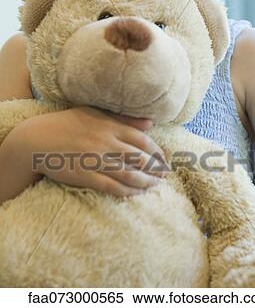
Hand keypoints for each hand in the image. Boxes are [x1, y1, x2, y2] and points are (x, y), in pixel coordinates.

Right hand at [19, 106, 167, 197]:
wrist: (36, 139)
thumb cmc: (67, 124)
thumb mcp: (95, 114)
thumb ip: (123, 119)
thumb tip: (150, 123)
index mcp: (109, 126)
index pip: (142, 140)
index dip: (157, 151)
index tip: (164, 158)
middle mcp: (105, 142)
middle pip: (139, 158)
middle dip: (156, 168)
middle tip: (165, 175)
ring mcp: (95, 160)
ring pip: (129, 174)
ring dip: (146, 182)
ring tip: (155, 186)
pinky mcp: (85, 176)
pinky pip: (111, 187)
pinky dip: (127, 191)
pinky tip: (135, 194)